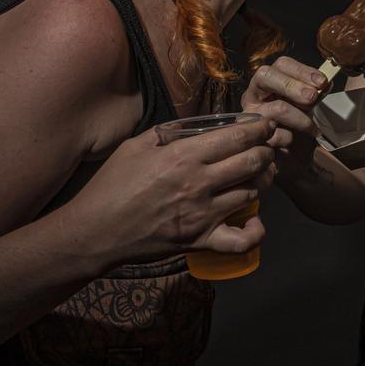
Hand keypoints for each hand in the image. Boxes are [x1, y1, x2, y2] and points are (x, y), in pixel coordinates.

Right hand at [77, 116, 277, 262]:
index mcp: (183, 156)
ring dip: (262, 181)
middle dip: (267, 151)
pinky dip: (255, 232)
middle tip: (268, 147)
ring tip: (261, 174)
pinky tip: (255, 221)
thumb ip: (168, 132)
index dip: (259, 129)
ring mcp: (202, 215)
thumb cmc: (112, 185)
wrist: (96, 231)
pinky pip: (241, 241)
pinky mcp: (200, 240)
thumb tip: (194, 124)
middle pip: (252, 162)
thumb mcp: (136, 145)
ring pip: (252, 194)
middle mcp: (198, 183)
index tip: (266, 125)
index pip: (236, 138)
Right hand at [241, 57, 326, 175]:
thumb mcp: (306, 105)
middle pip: (266, 76)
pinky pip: (276, 134)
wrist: (293, 159)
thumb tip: (324, 82)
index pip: (281, 65)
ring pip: (277, 108)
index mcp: (268, 82)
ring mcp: (250, 116)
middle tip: (313, 98)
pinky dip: (291, 138)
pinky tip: (295, 142)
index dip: (302, 70)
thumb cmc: (298, 127)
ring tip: (312, 129)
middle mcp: (253, 95)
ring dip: (301, 118)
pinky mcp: (252, 138)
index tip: (322, 82)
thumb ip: (312, 91)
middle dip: (293, 85)